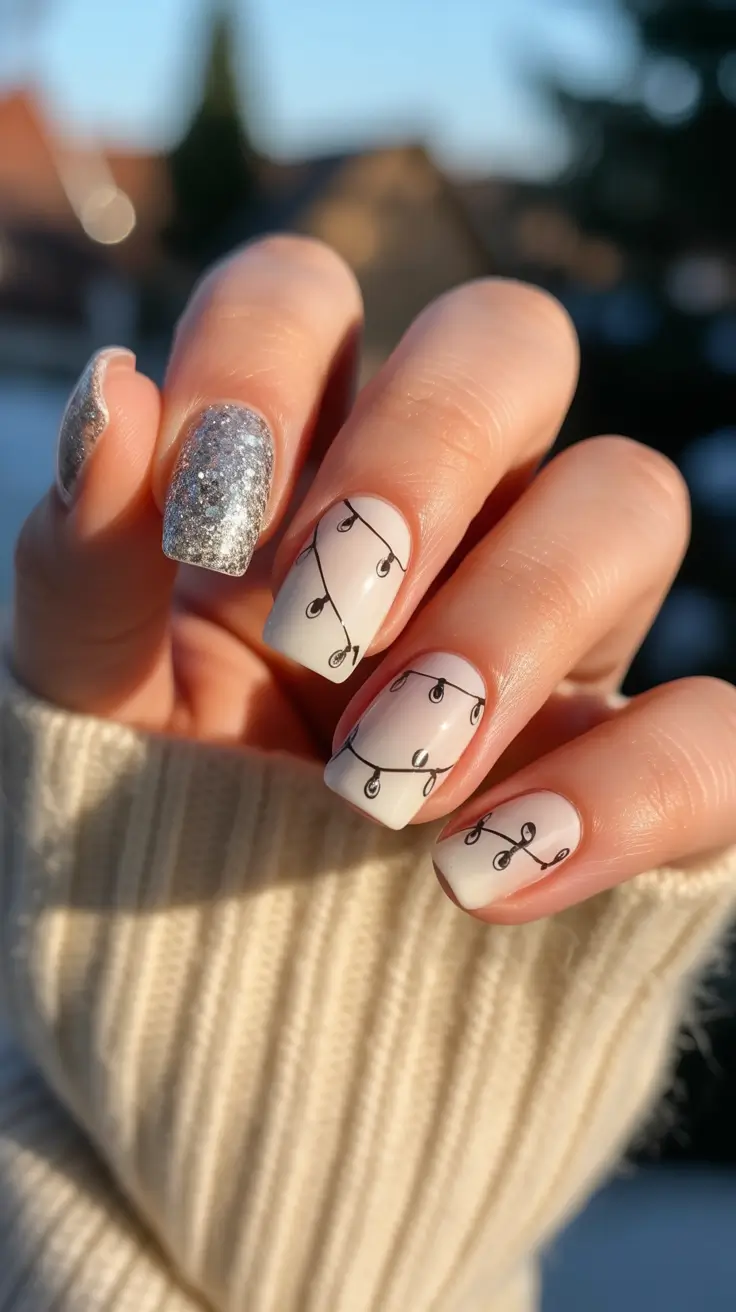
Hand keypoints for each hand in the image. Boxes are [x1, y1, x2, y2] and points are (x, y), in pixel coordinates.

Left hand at [13, 236, 735, 921]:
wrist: (230, 1005)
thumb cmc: (154, 822)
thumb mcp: (86, 701)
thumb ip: (83, 559)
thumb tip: (112, 392)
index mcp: (294, 468)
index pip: (307, 295)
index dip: (265, 360)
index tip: (211, 526)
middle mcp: (447, 513)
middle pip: (511, 341)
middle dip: (422, 456)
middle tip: (326, 623)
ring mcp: (559, 628)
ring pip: (629, 503)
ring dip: (509, 629)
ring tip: (380, 785)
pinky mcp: (640, 763)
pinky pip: (714, 732)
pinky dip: (619, 797)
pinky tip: (480, 884)